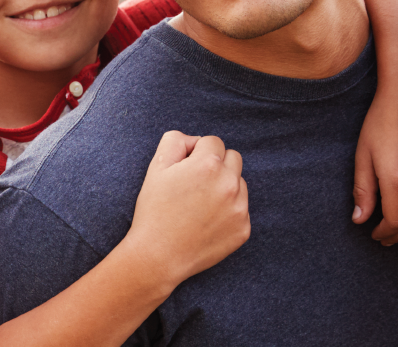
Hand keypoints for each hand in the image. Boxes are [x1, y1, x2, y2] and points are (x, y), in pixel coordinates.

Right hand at [122, 130, 249, 287]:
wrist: (158, 256)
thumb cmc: (154, 210)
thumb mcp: (156, 167)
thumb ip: (175, 140)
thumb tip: (195, 141)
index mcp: (208, 164)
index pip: (213, 142)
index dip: (196, 153)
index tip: (184, 171)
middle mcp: (229, 184)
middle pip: (233, 158)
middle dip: (216, 165)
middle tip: (194, 185)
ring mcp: (239, 208)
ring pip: (239, 183)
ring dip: (224, 187)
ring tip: (199, 205)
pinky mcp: (243, 229)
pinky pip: (241, 209)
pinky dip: (227, 211)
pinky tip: (206, 222)